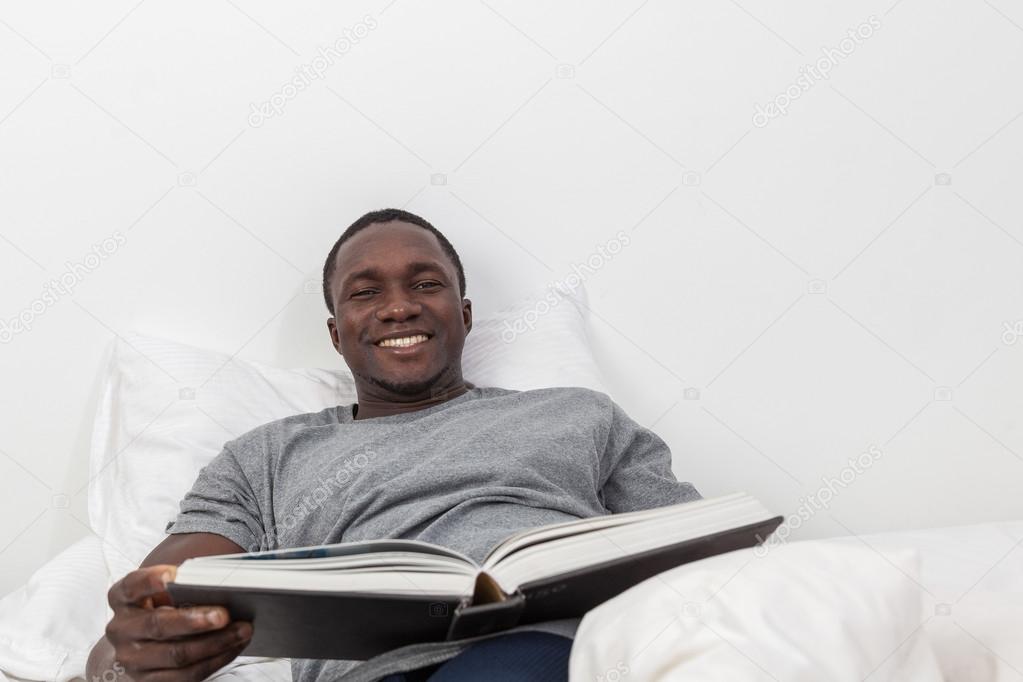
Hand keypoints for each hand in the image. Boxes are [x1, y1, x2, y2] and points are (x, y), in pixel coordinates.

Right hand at [104, 564, 252, 680]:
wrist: (144, 640)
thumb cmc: (163, 605)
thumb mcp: (164, 590)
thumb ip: (183, 585)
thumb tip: (221, 586)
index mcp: (122, 598)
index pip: (133, 586)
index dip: (151, 580)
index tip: (174, 577)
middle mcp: (121, 629)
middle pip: (158, 625)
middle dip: (194, 621)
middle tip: (224, 615)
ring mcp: (132, 659)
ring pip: (176, 655)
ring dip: (215, 643)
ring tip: (242, 631)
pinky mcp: (148, 681)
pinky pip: (185, 676)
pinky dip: (214, 661)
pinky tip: (233, 647)